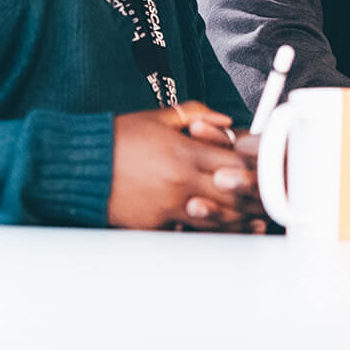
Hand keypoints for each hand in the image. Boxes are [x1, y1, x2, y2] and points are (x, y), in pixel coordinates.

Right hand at [107, 102, 263, 231]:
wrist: (80, 165)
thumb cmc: (117, 138)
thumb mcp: (157, 117)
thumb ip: (195, 114)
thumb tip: (224, 118)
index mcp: (184, 152)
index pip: (234, 165)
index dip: (253, 170)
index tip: (262, 174)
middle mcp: (181, 181)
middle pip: (232, 196)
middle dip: (252, 200)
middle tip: (269, 203)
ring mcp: (168, 207)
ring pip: (215, 219)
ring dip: (237, 222)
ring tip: (255, 225)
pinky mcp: (154, 225)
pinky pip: (187, 233)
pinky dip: (203, 233)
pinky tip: (218, 235)